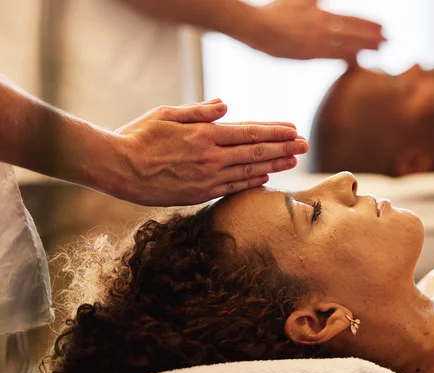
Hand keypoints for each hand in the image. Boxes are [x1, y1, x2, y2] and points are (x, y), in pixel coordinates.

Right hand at [100, 99, 307, 205]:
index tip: (294, 130)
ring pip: (250, 171)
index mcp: (205, 134)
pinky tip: (267, 177)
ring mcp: (207, 178)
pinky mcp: (199, 194)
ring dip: (275, 165)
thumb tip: (226, 106)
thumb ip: (200, 111)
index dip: (274, 131)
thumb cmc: (139, 136)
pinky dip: (253, 182)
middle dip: (284, 147)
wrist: (117, 168)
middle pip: (257, 152)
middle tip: (305, 145)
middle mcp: (211, 157)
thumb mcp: (167, 113)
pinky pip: (233, 187)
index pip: (250, 132)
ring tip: (294, 161)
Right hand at [250, 0, 384, 60]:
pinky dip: (347, 58)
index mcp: (321, 14)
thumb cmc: (276, 11)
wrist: (256, 27)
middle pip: (354, 33)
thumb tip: (325, 0)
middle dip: (372, 37)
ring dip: (365, 48)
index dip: (369, 24)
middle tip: (387, 41)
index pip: (352, 19)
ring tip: (379, 50)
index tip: (382, 27)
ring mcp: (315, 44)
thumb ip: (317, 0)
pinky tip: (357, 60)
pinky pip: (332, 57)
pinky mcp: (307, 56)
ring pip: (346, 46)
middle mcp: (322, 29)